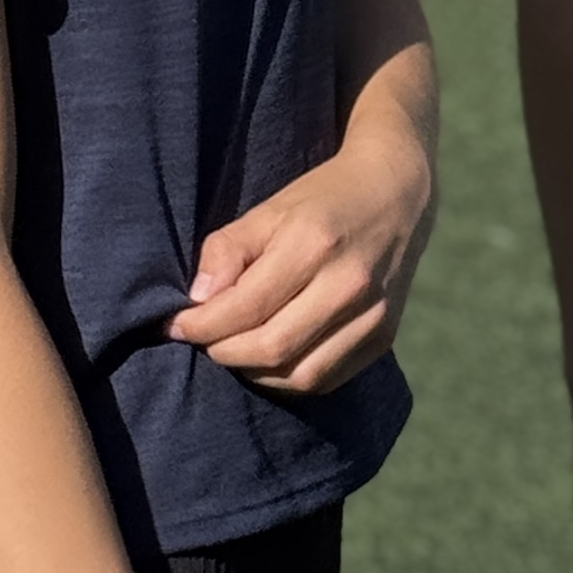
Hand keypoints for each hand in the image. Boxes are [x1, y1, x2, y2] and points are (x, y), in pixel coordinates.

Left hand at [171, 135, 434, 396]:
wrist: (397, 193)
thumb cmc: (322, 199)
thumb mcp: (269, 209)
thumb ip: (227, 251)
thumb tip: (197, 302)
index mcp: (314, 245)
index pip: (245, 307)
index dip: (201, 325)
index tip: (175, 325)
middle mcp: (348, 285)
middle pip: (270, 348)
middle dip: (222, 351)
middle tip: (203, 337)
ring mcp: (372, 316)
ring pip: (298, 375)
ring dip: (253, 371)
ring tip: (234, 347)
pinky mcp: (384, 337)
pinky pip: (325, 379)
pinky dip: (288, 377)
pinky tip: (271, 357)